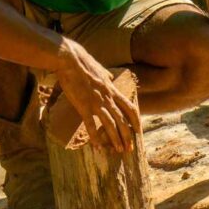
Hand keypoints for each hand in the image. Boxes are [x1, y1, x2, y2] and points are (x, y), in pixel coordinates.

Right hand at [55, 37, 140, 152]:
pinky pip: (90, 124)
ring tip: (118, 150)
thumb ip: (107, 75)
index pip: (130, 108)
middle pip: (123, 120)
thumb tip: (110, 76)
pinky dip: (94, 136)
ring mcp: (96, 102)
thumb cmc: (83, 62)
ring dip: (115, 139)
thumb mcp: (100, 68)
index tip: (138, 132)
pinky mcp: (83, 105)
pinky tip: (96, 146)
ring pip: (110, 124)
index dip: (136, 121)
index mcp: (112, 90)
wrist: (69, 58)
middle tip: (129, 148)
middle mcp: (107, 98)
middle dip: (128, 136)